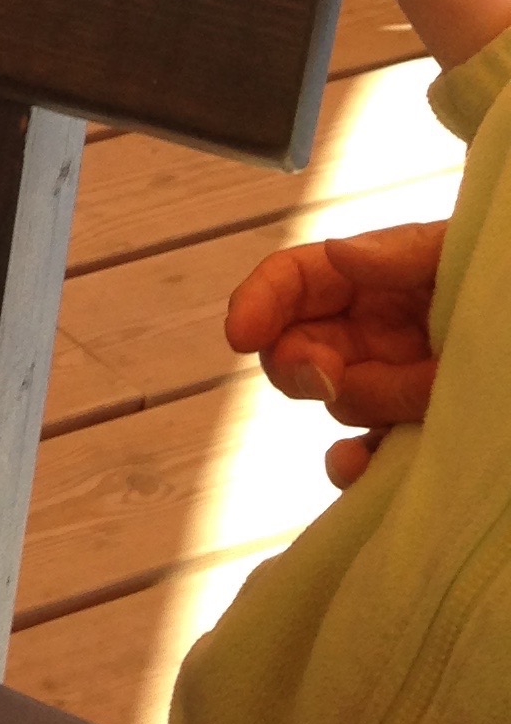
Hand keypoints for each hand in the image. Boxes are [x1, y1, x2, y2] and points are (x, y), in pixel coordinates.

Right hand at [224, 222, 443, 487]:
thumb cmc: (510, 289)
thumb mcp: (463, 262)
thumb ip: (404, 258)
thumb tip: (339, 252)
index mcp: (383, 276)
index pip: (297, 278)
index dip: (260, 301)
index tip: (239, 336)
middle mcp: (382, 329)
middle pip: (302, 343)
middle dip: (302, 363)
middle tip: (330, 380)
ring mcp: (398, 384)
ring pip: (339, 402)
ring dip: (358, 410)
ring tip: (408, 413)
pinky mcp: (416, 435)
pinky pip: (368, 454)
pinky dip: (358, 466)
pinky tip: (365, 470)